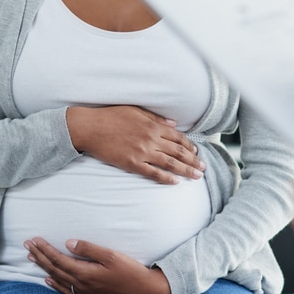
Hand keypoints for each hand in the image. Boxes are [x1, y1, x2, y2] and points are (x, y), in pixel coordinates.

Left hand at [24, 238, 171, 293]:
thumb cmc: (130, 271)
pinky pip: (66, 292)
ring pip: (58, 280)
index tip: (34, 240)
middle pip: (54, 269)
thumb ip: (88, 249)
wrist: (145, 292)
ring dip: (44, 268)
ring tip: (32, 259)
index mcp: (85, 273)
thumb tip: (68, 243)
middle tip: (27, 245)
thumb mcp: (111, 255)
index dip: (44, 249)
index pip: (58, 259)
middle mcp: (81, 286)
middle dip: (39, 256)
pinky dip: (55, 285)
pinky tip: (48, 280)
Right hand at [67, 106, 205, 184]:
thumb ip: (156, 118)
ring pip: (170, 163)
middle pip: (178, 152)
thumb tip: (173, 124)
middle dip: (193, 160)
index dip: (189, 146)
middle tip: (203, 168)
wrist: (90, 127)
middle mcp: (151, 139)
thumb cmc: (111, 117)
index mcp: (153, 125)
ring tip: (196, 176)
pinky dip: (166, 178)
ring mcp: (142, 152)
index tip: (197, 152)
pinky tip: (176, 182)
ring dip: (186, 170)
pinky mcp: (132, 163)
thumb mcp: (136, 111)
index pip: (178, 137)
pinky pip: (153, 173)